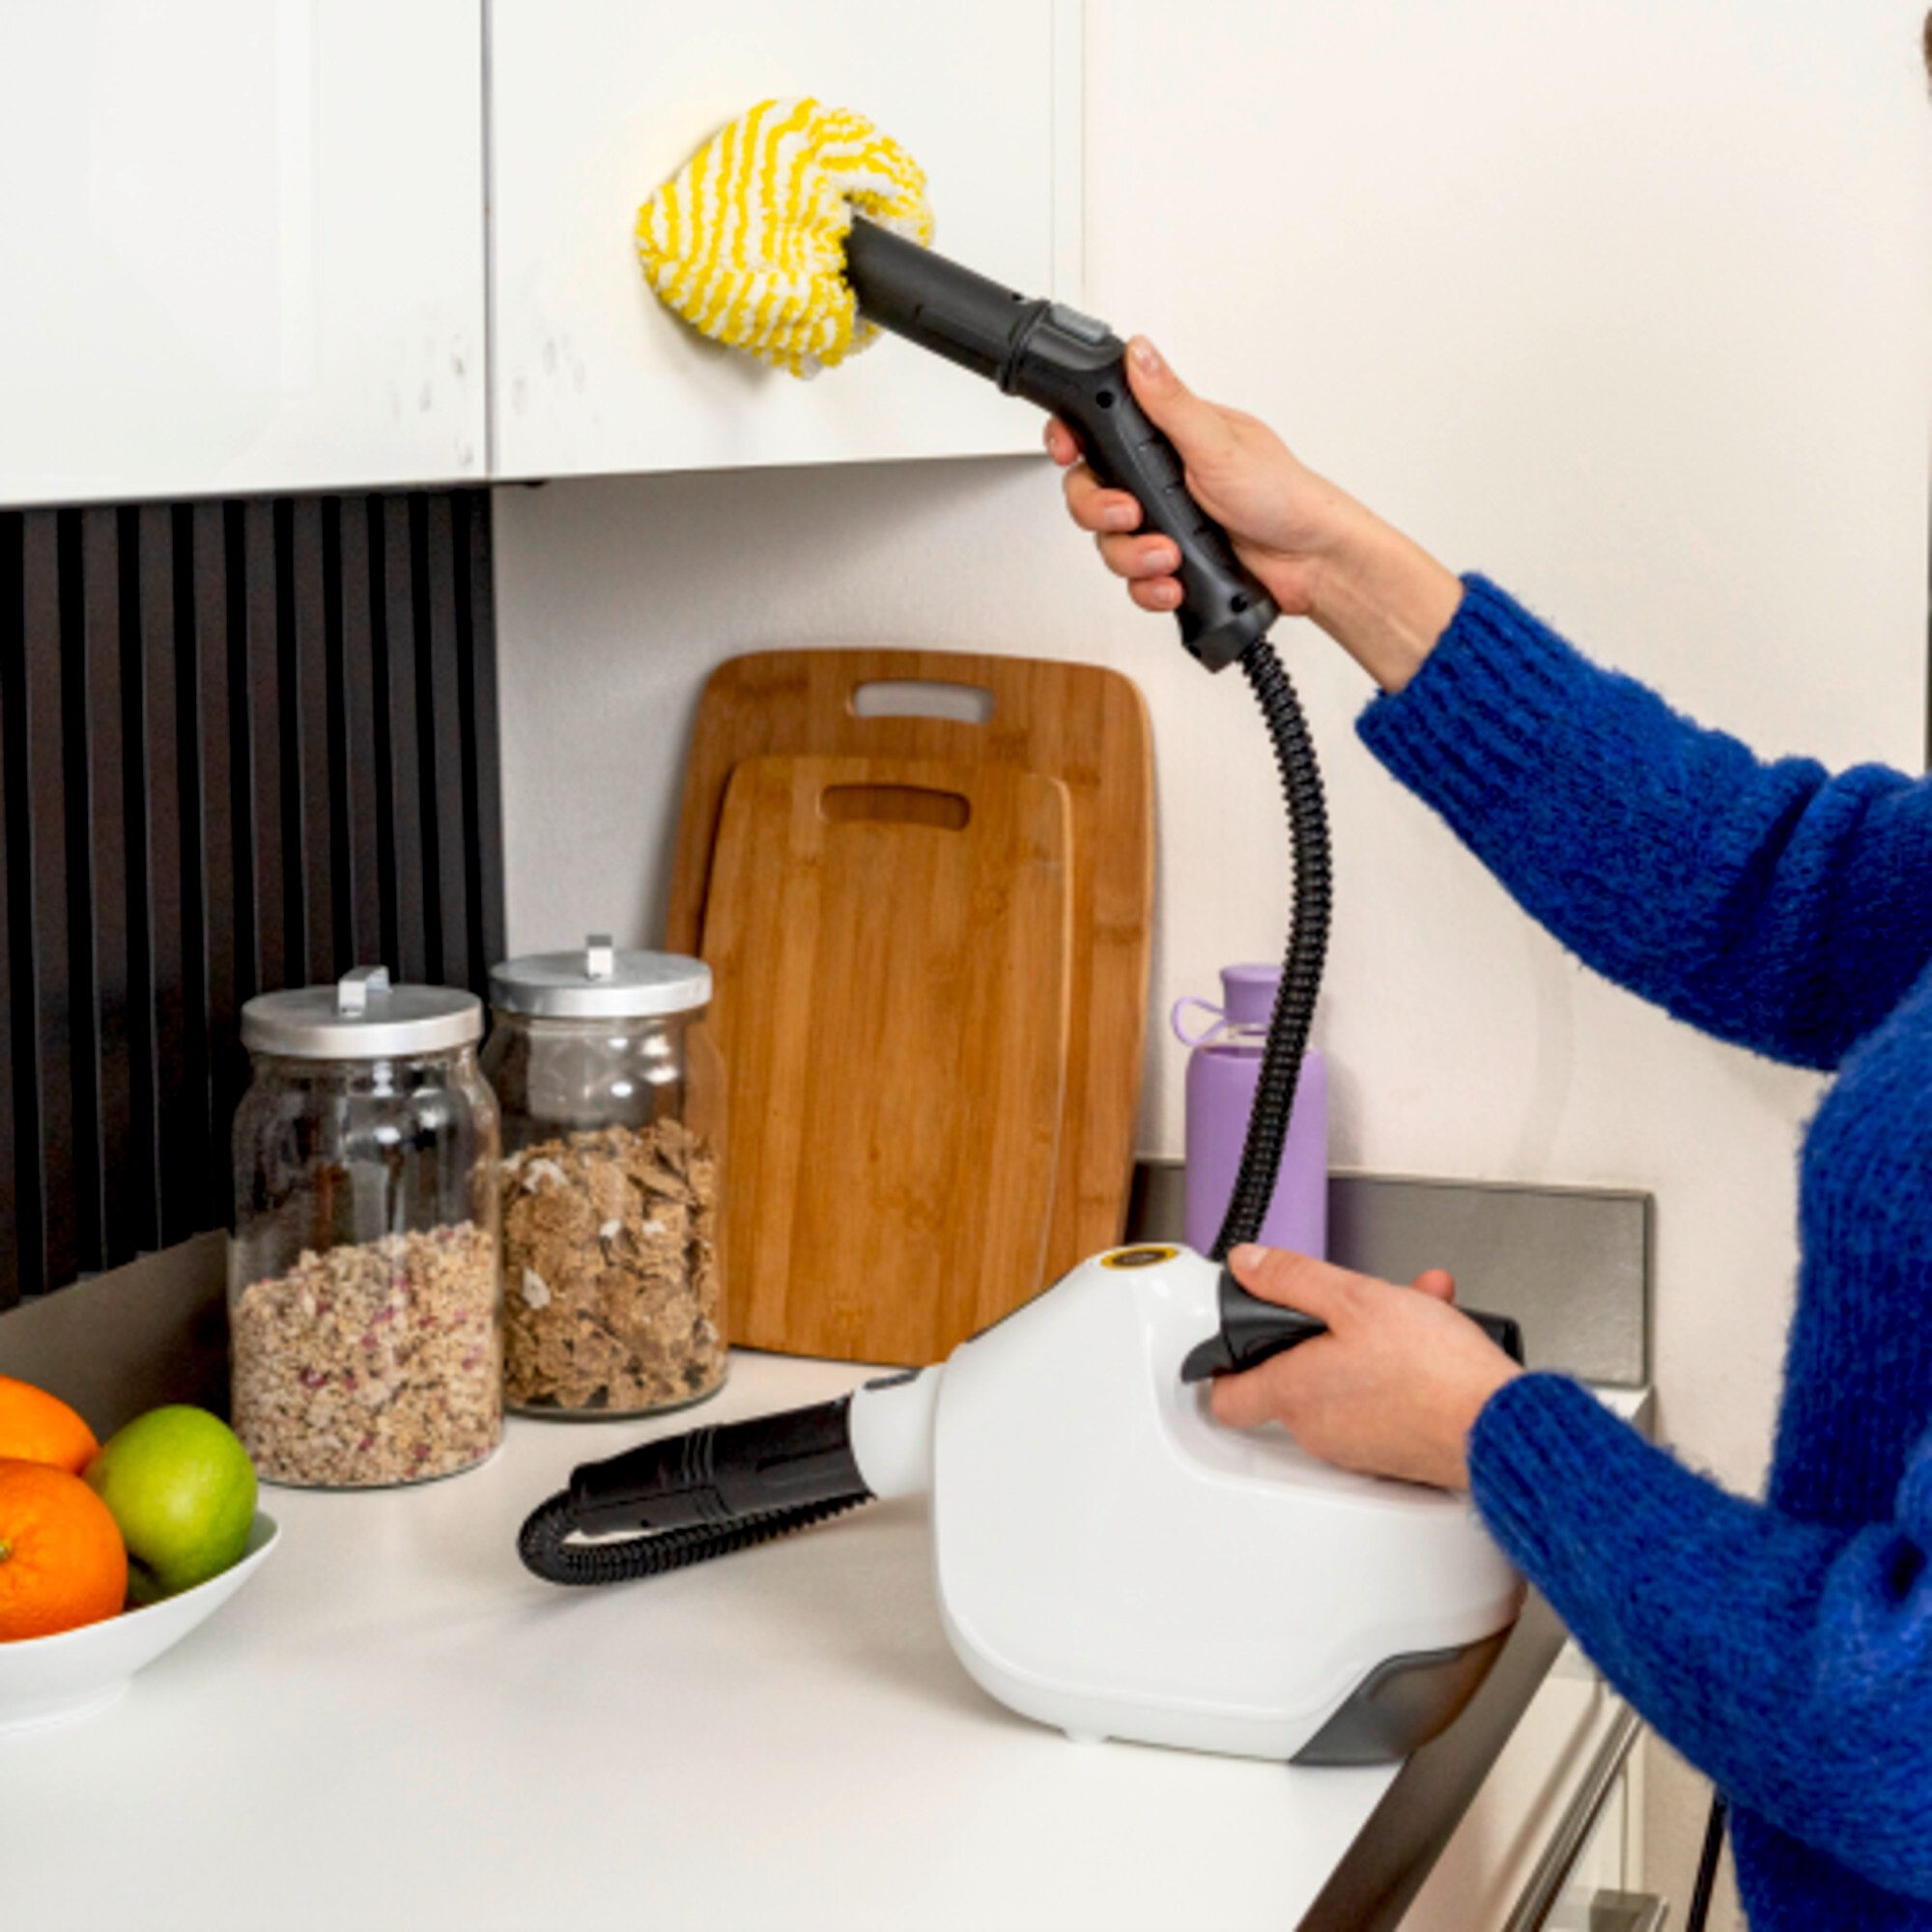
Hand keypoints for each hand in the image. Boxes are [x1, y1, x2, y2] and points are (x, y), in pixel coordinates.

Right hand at [1043, 338, 1462, 691]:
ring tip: (1171, 556)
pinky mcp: (1171, 565)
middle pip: (1091, 493)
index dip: (1073, 442)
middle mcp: (1161, 480)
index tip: (1070, 451)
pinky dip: (1150, 587)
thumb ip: (1170, 402)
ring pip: (1109, 543)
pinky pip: (1135, 581)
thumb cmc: (1283, 494)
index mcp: (1169, 438)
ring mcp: (1165, 524)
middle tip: (1133, 515)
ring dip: (1133, 556)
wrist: (1312, 563)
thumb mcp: (1219, 442)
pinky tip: (1174, 582)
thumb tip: (1140, 352)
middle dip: (1102, 512)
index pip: (1100, 430)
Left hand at [1209, 1244, 1521, 1489]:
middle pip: (1293, 1379)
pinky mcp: (1397, 1453)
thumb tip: (1250, 1265)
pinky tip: (1433, 1335)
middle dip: (1319, 1335)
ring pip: (1345, 1382)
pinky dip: (1399, 1366)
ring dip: (1368, 1341)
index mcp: (1295, 1394)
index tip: (1234, 1343)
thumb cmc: (1435, 1374)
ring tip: (1408, 1309)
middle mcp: (1319, 1430)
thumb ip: (1292, 1277)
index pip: (1226, 1398)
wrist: (1503, 1427)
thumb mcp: (1356, 1297)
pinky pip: (1382, 1399)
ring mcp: (1358, 1448)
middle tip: (1347, 1307)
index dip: (1225, 1366)